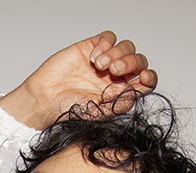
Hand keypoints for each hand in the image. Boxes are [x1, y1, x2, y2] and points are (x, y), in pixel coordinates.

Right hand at [0, 32, 156, 129]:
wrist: (46, 99)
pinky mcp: (92, 47)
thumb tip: (135, 95)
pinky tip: (93, 58)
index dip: (149, 78)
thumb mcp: (98, 113)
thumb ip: (118, 105)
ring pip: (126, 47)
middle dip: (131, 63)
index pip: (144, 82)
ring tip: (100, 66)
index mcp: (121, 93)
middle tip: (115, 71)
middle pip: (138, 61)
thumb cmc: (69, 110)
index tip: (144, 78)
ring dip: (118, 54)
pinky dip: (105, 44)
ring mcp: (105, 61)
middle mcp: (116, 77)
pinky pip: (109, 37)